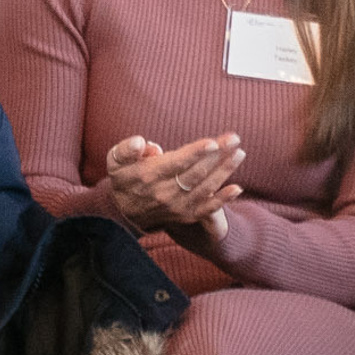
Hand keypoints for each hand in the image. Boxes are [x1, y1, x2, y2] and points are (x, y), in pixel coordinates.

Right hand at [103, 133, 245, 237]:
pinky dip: (223, 200)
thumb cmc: (124, 178)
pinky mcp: (186, 215)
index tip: (213, 143)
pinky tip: (238, 188)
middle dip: (217, 156)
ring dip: (225, 171)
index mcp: (149, 176)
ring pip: (205, 188)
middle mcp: (165, 193)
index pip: (176, 163)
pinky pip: (207, 209)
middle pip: (196, 173)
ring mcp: (178, 206)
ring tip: (239, 153)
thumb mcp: (115, 161)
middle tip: (234, 139)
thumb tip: (141, 143)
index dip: (196, 153)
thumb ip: (125, 150)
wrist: (124, 213)